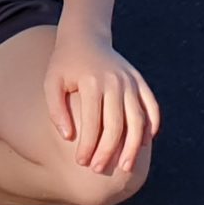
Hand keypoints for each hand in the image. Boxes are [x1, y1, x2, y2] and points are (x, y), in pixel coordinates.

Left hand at [45, 30, 159, 176]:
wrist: (85, 35)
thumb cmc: (64, 63)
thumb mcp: (51, 81)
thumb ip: (55, 109)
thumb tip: (68, 137)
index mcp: (91, 81)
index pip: (92, 122)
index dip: (88, 145)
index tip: (81, 163)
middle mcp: (114, 81)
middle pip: (116, 125)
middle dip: (108, 151)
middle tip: (98, 169)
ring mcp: (130, 80)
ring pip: (138, 120)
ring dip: (133, 147)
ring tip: (125, 167)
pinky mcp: (139, 80)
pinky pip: (152, 106)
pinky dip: (152, 125)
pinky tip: (144, 144)